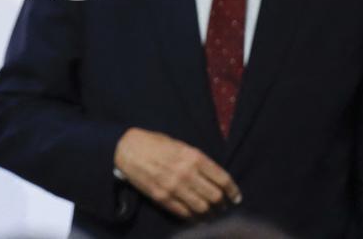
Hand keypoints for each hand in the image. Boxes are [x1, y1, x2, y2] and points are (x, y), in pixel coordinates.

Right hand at [114, 127, 241, 218]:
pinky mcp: (162, 198)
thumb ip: (196, 160)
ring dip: (211, 214)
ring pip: (202, 208)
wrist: (126, 149)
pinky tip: (199, 219)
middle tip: (224, 207)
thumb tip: (212, 176)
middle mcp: (187, 173)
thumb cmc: (154, 143)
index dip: (233, 191)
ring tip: (213, 215)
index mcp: (193, 156)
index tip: (235, 197)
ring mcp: (174, 187)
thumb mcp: (179, 144)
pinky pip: (184, 213)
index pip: (222, 179)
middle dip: (223, 204)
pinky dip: (195, 219)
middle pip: (215, 196)